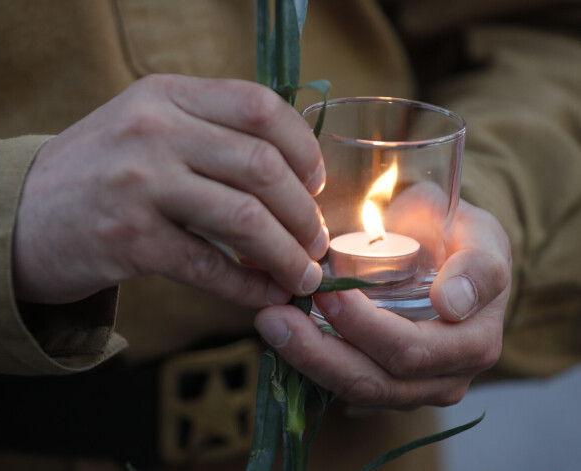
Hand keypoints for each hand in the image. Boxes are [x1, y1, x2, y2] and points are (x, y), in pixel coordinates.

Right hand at [13, 74, 327, 304]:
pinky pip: (208, 265)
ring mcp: (138, 183)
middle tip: (317, 242)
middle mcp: (153, 130)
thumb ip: (208, 135)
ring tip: (303, 276)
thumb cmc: (97, 174)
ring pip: (243, 218)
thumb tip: (292, 179)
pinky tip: (264, 296)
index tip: (316, 183)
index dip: (303, 147)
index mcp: (165, 94)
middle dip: (304, 213)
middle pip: (261, 166)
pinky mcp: (127, 240)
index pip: (259, 106)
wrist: (16, 216)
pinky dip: (246, 286)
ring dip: (286, 254)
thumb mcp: (145, 129)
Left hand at [254, 199, 510, 407]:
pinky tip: (281, 334)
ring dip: (306, 359)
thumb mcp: (480, 236)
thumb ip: (477, 265)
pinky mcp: (384, 383)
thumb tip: (451, 304)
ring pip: (354, 389)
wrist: (444, 250)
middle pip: (376, 380)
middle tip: (277, 313)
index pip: (411, 350)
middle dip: (320, 350)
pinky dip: (308, 361)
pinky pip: (343, 383)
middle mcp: (447, 376)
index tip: (327, 292)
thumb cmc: (458, 236)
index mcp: (475, 343)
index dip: (365, 327)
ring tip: (270, 322)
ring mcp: (414, 387)